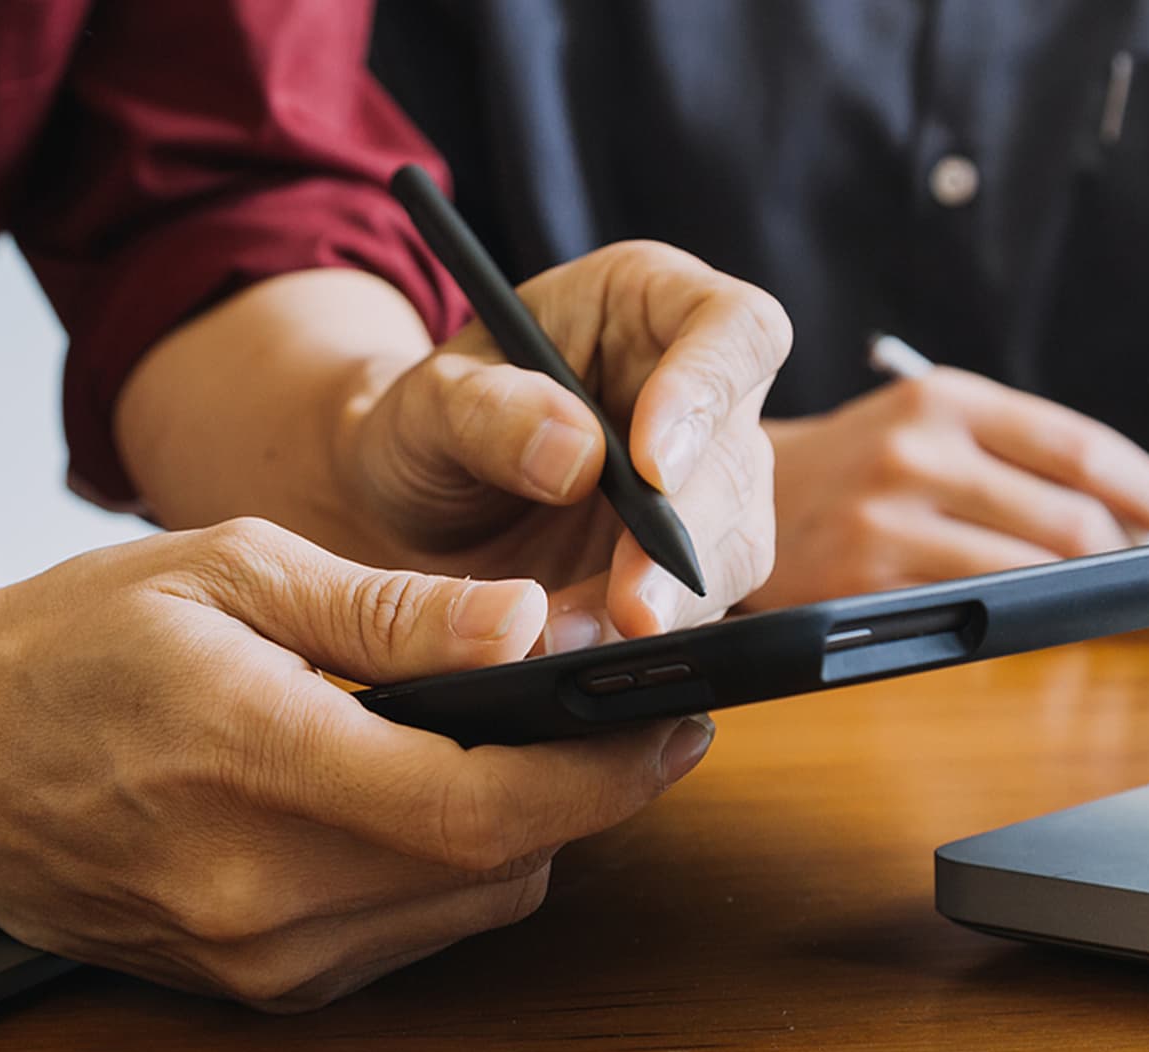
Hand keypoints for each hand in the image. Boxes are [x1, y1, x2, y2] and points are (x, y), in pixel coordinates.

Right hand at [0, 519, 712, 1010]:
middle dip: (587, 793)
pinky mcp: (244, 982)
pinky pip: (400, 934)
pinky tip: (424, 792)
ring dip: (517, 829)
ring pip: (464, 909)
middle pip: (500, 869)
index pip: (488, 805)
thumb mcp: (227, 574)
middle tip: (621, 711)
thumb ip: (389, 613)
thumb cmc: (62, 645)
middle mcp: (260, 897)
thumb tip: (529, 624)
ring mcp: (251, 957)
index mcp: (257, 770)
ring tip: (520, 738)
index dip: (609, 769)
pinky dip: (443, 866)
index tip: (677, 716)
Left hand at [337, 241, 791, 650]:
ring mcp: (701, 486)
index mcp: (649, 304)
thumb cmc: (423, 422)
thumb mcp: (426, 401)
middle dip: (686, 538)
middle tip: (630, 604)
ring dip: (664, 603)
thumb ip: (487, 411)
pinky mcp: (683, 567)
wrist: (408, 504)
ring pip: (732, 547)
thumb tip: (578, 454)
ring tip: (573, 637)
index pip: (733, 329)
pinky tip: (577, 650)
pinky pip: (691, 609)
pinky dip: (637, 638)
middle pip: (739, 459)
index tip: (652, 465)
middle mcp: (697, 393)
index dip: (710, 392)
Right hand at [747, 367, 1148, 608]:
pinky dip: (1014, 619)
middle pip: (1068, 519)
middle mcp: (915, 451)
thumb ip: (1014, 452)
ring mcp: (885, 518)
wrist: (735, 493)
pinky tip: (1021, 615)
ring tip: (1092, 597)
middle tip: (1146, 572)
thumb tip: (1128, 517)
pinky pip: (968, 610)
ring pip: (1027, 573)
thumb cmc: (854, 464)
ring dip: (1077, 595)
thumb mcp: (924, 422)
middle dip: (1127, 556)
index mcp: (942, 398)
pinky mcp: (861, 581)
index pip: (1081, 446)